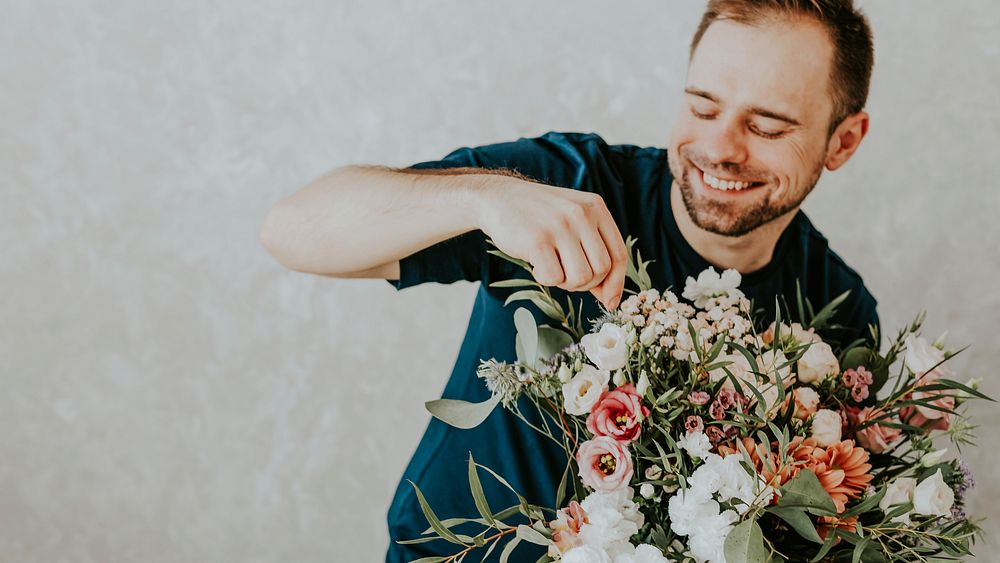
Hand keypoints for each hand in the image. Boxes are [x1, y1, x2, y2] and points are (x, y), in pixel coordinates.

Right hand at [474, 178, 626, 309]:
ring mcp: (560, 226)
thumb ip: (592, 251)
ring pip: (582, 277)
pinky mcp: (538, 240)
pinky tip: (536, 264)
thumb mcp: (572, 222)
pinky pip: (554, 278)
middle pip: (602, 270)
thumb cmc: (538, 216)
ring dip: (566, 283)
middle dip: (586, 284)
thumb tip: (609, 296)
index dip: (617, 283)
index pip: (619, 255)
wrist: (498, 198)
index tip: (609, 301)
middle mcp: (581, 214)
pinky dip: (545, 278)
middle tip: (567, 276)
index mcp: (595, 208)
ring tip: (552, 268)